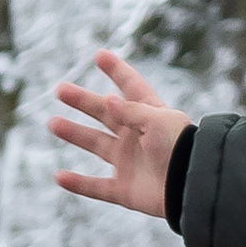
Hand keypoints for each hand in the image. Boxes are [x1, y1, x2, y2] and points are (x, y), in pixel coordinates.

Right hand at [51, 53, 192, 217]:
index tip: (100, 55)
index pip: (132, 87)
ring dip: (75, 134)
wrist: (192, 187)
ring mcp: (131, 163)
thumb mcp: (157, 120)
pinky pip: (97, 187)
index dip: (118, 71)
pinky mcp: (126, 190)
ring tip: (54, 123)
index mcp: (152, 116)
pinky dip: (79, 184)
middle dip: (84, 101)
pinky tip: (59, 177)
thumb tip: (108, 101)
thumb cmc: (180, 149)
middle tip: (61, 89)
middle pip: (106, 114)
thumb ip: (131, 111)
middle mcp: (139, 137)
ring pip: (97, 145)